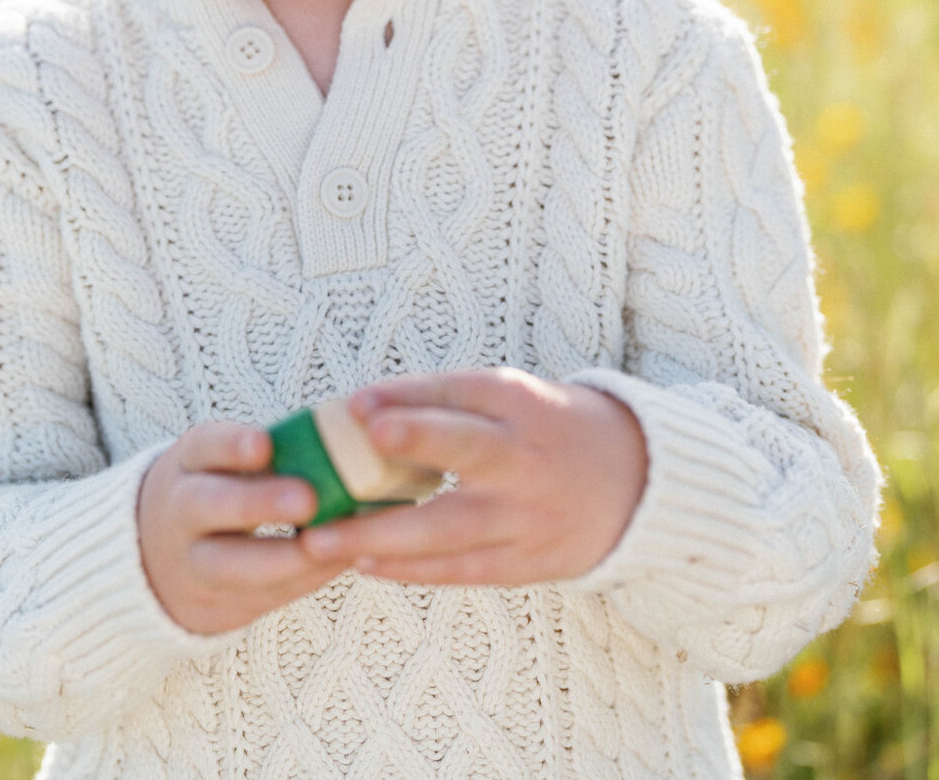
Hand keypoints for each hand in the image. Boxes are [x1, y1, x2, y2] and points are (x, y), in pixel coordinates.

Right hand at [137, 421, 348, 634]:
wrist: (161, 558)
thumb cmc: (221, 489)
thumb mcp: (225, 463)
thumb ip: (274, 450)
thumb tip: (350, 428)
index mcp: (188, 463)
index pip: (204, 446)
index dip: (231, 446)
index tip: (265, 445)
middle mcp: (180, 511)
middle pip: (206, 505)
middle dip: (257, 504)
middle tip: (307, 499)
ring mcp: (191, 563)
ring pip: (230, 565)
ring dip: (285, 558)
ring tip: (331, 545)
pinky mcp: (213, 606)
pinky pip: (259, 597)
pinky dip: (301, 580)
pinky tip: (337, 563)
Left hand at [299, 368, 647, 586]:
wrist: (638, 483)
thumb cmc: (548, 429)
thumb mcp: (514, 398)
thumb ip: (448, 403)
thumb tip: (359, 411)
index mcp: (523, 403)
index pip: (461, 390)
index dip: (409, 395)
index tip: (356, 403)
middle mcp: (527, 456)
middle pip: (468, 446)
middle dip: (417, 441)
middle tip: (364, 440)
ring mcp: (529, 514)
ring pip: (450, 525)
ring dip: (382, 532)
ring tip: (321, 538)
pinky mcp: (529, 561)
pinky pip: (462, 569)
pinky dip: (411, 570)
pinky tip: (364, 564)